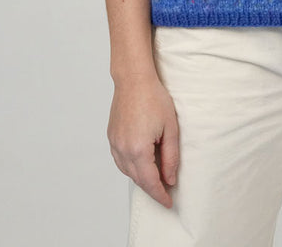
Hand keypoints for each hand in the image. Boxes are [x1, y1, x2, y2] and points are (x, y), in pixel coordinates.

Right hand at [108, 72, 179, 207]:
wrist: (133, 79)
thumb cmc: (153, 98)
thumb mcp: (170, 128)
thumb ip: (170, 156)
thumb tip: (170, 178)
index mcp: (138, 149)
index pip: (150, 181)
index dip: (160, 194)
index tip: (168, 202)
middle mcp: (122, 150)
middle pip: (138, 179)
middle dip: (152, 188)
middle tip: (166, 191)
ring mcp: (114, 143)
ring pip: (127, 171)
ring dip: (141, 178)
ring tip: (156, 178)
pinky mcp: (111, 137)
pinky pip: (120, 160)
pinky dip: (131, 167)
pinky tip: (141, 164)